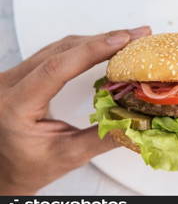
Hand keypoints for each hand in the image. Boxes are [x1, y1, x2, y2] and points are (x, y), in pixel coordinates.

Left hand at [0, 26, 150, 194]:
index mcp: (15, 106)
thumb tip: (138, 121)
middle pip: (61, 50)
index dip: (92, 51)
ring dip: (95, 41)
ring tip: (127, 39)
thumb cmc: (31, 166)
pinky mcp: (22, 73)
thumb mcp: (70, 155)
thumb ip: (105, 137)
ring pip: (59, 47)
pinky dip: (83, 47)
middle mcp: (8, 85)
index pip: (56, 68)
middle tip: (136, 36)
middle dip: (102, 41)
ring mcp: (13, 76)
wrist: (7, 167)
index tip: (122, 40)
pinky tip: (103, 46)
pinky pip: (55, 51)